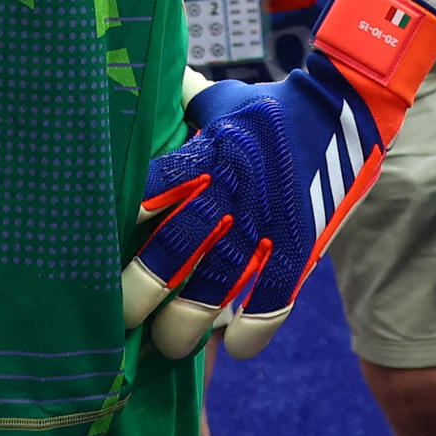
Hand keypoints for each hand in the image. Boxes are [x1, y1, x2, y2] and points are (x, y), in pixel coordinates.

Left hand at [124, 0, 435, 360]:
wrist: (341, 109)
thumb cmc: (264, 107)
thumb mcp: (214, 99)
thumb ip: (173, 104)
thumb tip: (128, 86)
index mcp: (203, 155)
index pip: (150, 194)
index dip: (121, 227)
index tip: (93, 254)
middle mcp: (228, 194)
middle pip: (175, 250)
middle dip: (143, 289)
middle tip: (121, 317)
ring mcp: (265, 224)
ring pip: (218, 285)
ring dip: (189, 321)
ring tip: (168, 345)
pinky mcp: (299, 246)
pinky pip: (275, 299)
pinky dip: (256, 329)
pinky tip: (235, 348)